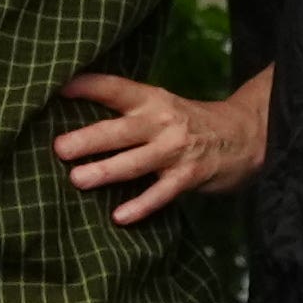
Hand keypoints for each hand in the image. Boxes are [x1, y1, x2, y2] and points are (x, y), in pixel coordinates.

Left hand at [53, 65, 263, 224]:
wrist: (243, 136)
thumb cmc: (187, 124)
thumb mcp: (161, 106)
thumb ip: (127, 113)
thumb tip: (74, 126)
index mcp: (151, 99)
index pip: (115, 88)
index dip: (88, 86)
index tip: (58, 89)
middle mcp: (162, 121)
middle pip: (120, 130)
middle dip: (89, 139)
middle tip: (59, 148)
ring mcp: (176, 150)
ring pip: (136, 162)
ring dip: (106, 171)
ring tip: (77, 180)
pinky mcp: (189, 176)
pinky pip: (161, 194)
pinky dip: (141, 205)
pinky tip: (120, 216)